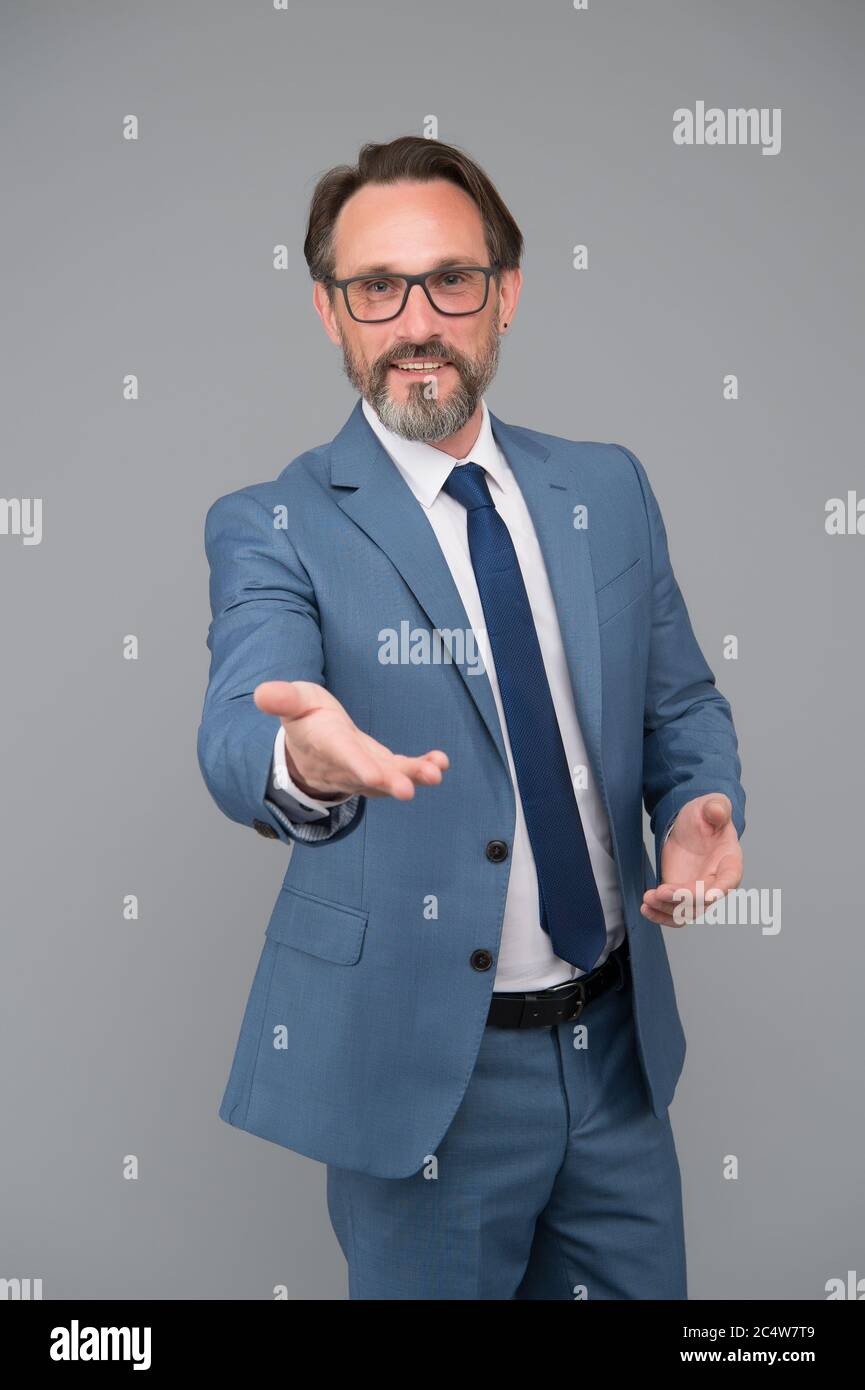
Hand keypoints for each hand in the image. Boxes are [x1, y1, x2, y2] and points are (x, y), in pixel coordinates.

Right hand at [254, 680, 448, 801]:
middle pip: (368, 775)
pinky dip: (421, 769)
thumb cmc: (305, 720)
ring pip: (388, 778)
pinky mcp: (380, 770)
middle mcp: (345, 764)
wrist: (309, 752)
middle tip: (408, 789)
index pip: (340, 755)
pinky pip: (400, 773)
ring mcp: (364, 771)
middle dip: (389, 781)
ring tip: (435, 773)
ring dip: (413, 776)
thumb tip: (262, 692)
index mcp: (325, 743)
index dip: (357, 765)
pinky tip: (440, 762)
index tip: (374, 775)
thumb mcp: (293, 702)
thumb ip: (283, 698)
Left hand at [641, 792, 742, 925]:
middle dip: (683, 899)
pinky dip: (660, 914)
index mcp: (730, 861)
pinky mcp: (680, 894)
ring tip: (648, 899)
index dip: (721, 889)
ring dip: (667, 909)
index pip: (730, 878)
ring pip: (687, 912)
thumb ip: (717, 807)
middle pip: (704, 900)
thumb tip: (716, 810)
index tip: (709, 896)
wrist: (691, 826)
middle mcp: (717, 882)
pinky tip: (646, 908)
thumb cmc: (707, 816)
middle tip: (660, 892)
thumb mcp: (712, 804)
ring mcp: (698, 891)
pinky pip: (673, 912)